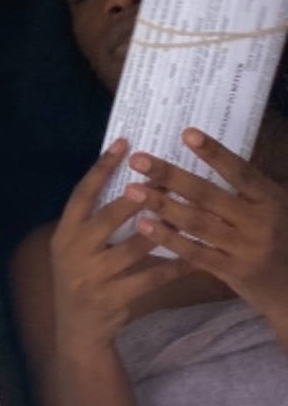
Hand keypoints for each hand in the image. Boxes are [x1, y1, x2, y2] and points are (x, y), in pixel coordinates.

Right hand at [51, 140, 174, 357]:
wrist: (77, 331)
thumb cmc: (83, 281)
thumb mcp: (76, 250)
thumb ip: (93, 223)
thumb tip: (129, 182)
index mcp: (64, 236)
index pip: (80, 195)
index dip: (101, 168)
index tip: (123, 143)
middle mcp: (73, 253)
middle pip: (108, 217)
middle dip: (137, 197)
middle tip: (163, 176)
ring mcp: (92, 277)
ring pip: (134, 247)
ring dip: (163, 229)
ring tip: (187, 213)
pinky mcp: (113, 298)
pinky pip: (150, 278)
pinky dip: (174, 267)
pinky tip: (194, 257)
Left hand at [127, 129, 287, 328]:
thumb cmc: (281, 236)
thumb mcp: (274, 206)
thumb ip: (247, 188)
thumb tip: (210, 156)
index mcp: (270, 199)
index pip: (240, 171)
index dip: (214, 153)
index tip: (186, 134)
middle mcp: (258, 221)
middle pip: (208, 195)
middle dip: (171, 176)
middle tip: (138, 160)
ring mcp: (244, 248)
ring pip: (197, 223)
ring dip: (162, 205)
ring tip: (132, 190)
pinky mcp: (231, 272)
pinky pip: (194, 252)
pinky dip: (169, 238)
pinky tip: (145, 225)